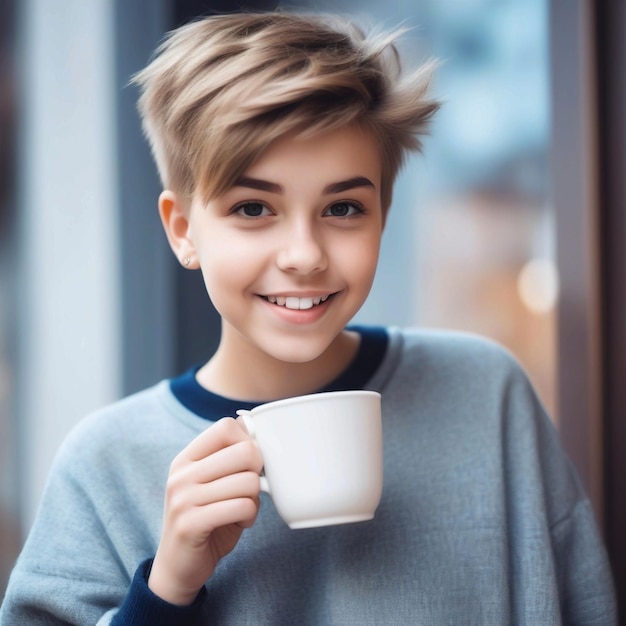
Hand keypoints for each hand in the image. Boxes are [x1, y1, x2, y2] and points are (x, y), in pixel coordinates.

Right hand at [148, 417, 262, 604]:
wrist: (178, 566)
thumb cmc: (207, 519)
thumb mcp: (213, 483)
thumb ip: (230, 462)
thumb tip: (261, 441)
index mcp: (186, 458)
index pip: (226, 427)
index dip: (249, 441)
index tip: (250, 461)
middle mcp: (181, 474)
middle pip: (244, 451)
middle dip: (258, 471)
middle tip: (251, 488)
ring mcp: (183, 498)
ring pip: (248, 482)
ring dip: (255, 499)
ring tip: (243, 509)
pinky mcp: (191, 524)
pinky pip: (242, 507)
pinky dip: (250, 516)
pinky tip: (240, 522)